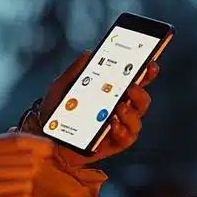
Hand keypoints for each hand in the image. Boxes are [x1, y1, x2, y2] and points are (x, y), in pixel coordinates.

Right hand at [0, 133, 53, 196]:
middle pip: (24, 162)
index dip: (36, 143)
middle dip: (31, 165)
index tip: (50, 147)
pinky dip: (20, 196)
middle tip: (30, 167)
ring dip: (25, 182)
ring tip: (15, 182)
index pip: (14, 142)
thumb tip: (26, 139)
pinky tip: (13, 194)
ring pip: (25, 182)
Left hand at [34, 50, 159, 167]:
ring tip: (118, 107)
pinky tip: (113, 124)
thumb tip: (89, 53)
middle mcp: (120, 108)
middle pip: (142, 99)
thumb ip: (76, 71)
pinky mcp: (114, 143)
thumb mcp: (61, 87)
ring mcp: (119, 126)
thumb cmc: (56, 111)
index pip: (136, 80)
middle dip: (140, 92)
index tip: (150, 63)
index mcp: (112, 91)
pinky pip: (127, 138)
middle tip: (130, 87)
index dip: (147, 71)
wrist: (46, 138)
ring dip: (131, 112)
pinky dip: (123, 130)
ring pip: (137, 119)